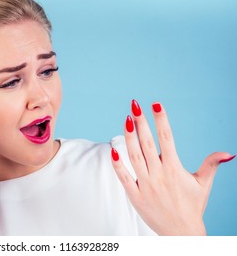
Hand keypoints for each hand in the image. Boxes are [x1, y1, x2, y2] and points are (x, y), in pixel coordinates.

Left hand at [111, 100, 234, 234]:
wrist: (181, 233)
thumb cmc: (192, 206)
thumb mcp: (204, 184)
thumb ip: (211, 164)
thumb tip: (228, 153)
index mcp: (174, 169)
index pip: (167, 138)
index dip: (161, 120)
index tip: (155, 104)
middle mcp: (159, 174)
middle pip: (147, 143)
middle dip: (141, 122)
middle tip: (135, 105)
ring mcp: (145, 185)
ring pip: (134, 156)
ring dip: (129, 137)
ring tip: (126, 119)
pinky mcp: (135, 196)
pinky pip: (123, 177)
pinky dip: (118, 164)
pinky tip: (113, 149)